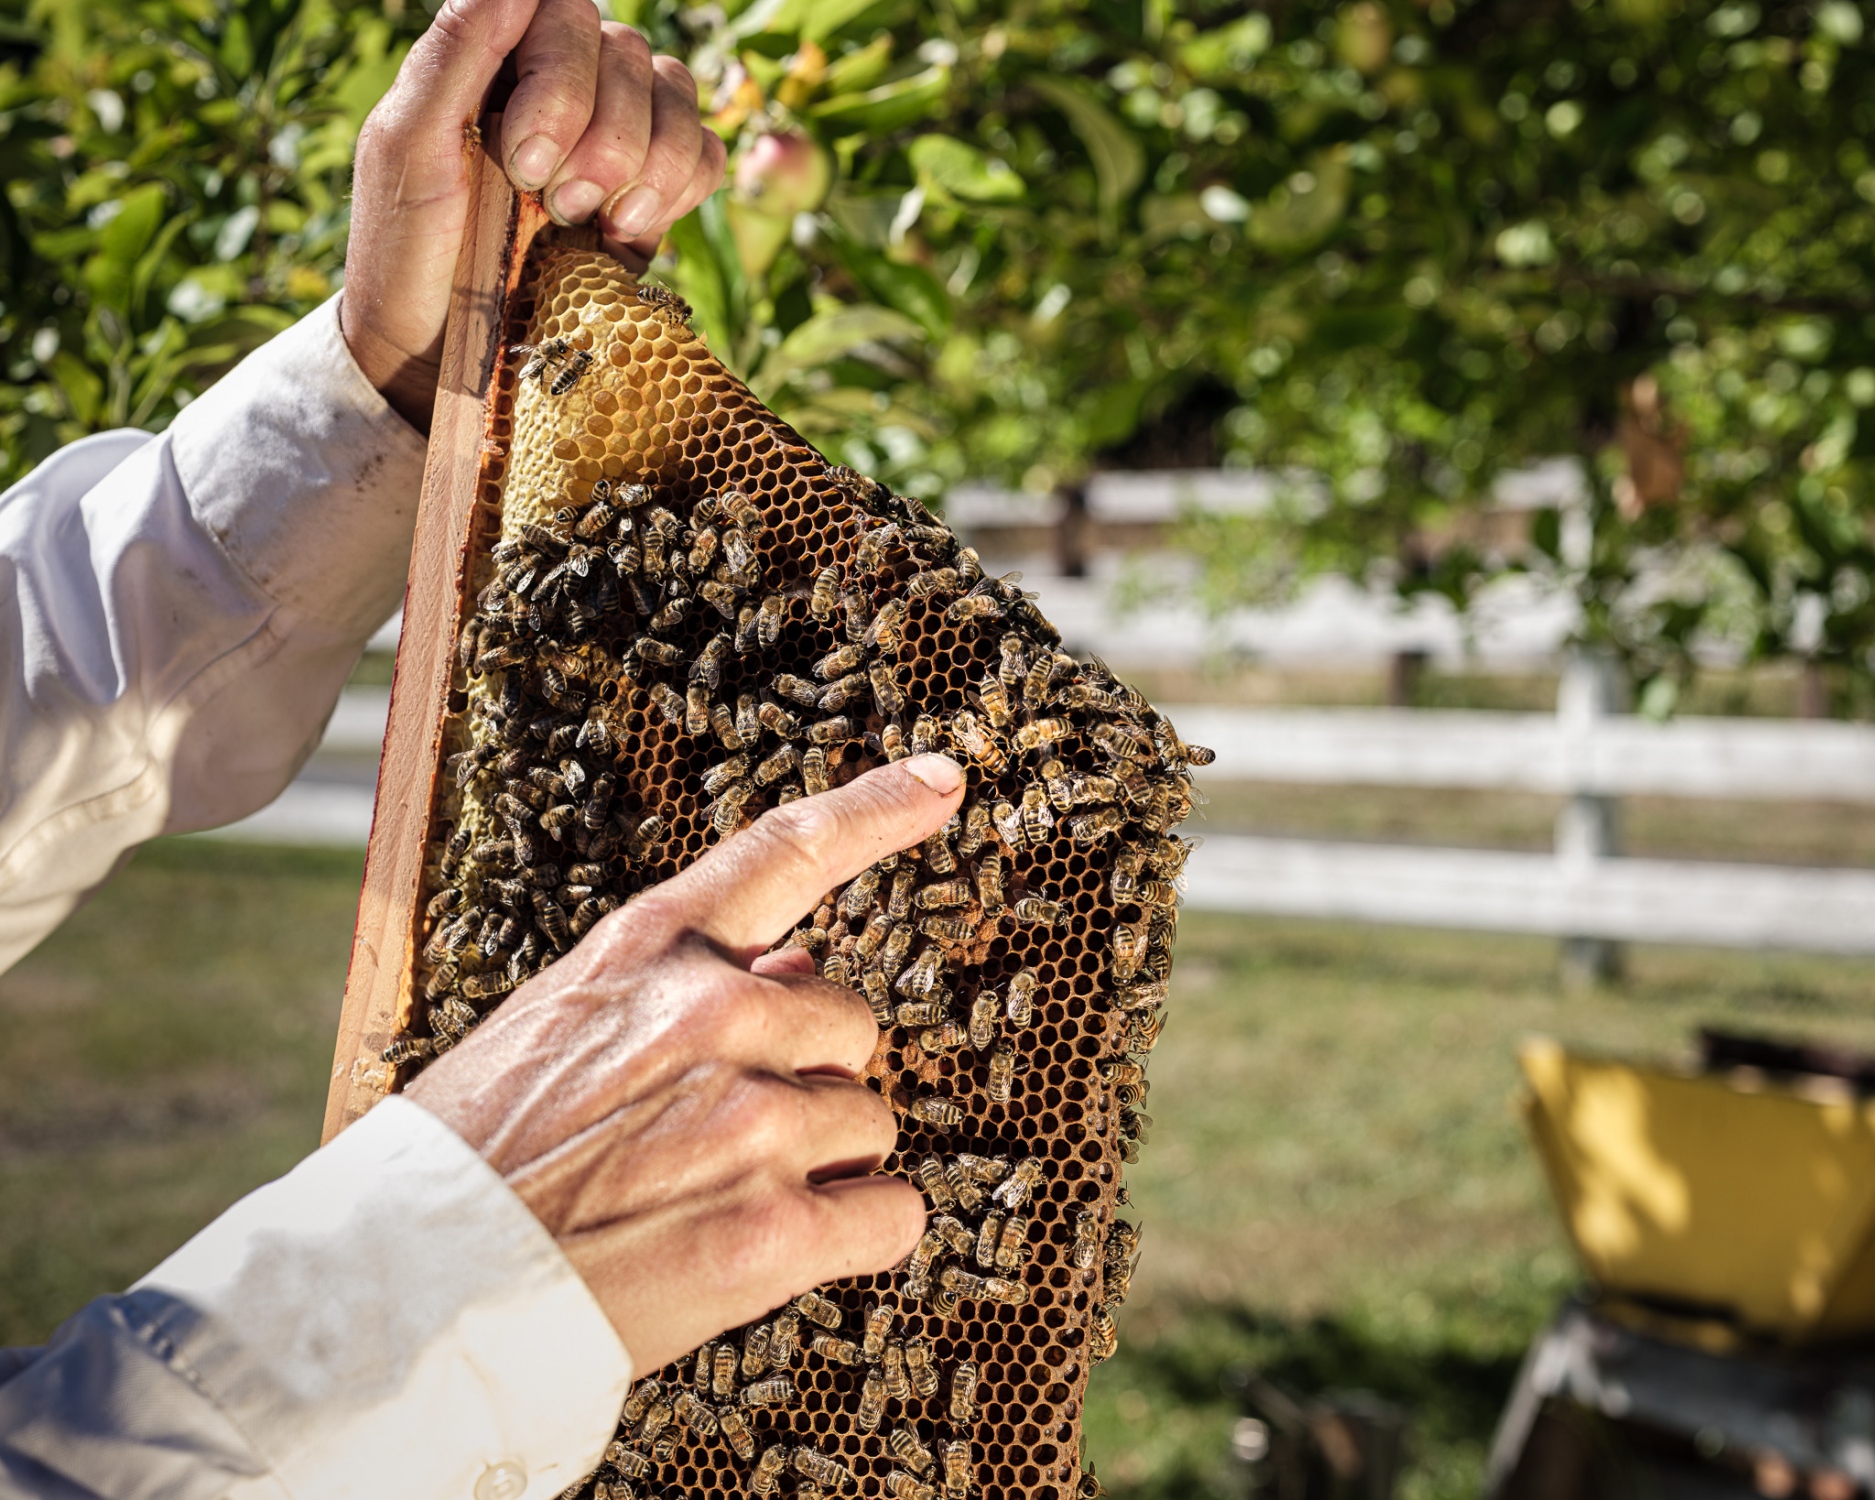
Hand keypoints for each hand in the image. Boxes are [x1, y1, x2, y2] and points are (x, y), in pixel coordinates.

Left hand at [341, 0, 727, 431]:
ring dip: (648, 163)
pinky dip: (683, 186)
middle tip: (557, 205)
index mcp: (498, 54)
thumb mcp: (407, 145)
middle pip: (627, 52)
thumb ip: (457, 49)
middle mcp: (561, 81)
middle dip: (601, 138)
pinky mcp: (652, 193)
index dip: (562, 80)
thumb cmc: (406, 249)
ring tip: (594, 222)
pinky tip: (630, 229)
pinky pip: (706, 152)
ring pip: (677, 95)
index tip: (526, 161)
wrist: (439, 352)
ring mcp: (614, 134)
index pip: (566, 10)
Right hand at [406, 755, 965, 1372]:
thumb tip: (796, 966)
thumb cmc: (469, 1158)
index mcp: (650, 950)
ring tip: (716, 1199)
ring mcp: (751, 1119)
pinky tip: (784, 1247)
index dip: (878, 807)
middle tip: (723, 1134)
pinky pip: (892, 1213)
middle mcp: (715, 1014)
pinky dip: (860, 1233)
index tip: (944, 778)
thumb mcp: (556, 1025)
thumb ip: (680, 988)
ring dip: (823, 1162)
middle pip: (849, 1025)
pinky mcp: (773, 1229)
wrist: (407, 1288)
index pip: (786, 849)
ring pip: (871, 1121)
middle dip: (810, 1076)